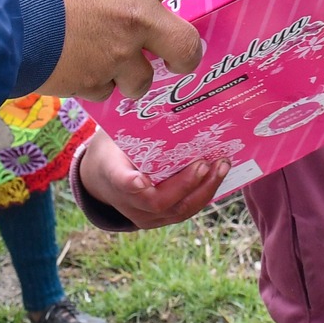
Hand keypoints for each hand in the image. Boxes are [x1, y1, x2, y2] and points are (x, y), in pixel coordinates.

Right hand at [24, 0, 272, 100]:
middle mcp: (135, 14)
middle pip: (185, 47)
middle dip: (186, 58)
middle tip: (178, 60)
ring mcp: (117, 52)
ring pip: (142, 78)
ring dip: (126, 73)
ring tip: (94, 56)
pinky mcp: (93, 82)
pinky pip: (104, 90)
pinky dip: (91, 83)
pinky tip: (68, 65)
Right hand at [78, 134, 227, 228]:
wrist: (101, 179)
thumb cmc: (114, 149)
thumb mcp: (114, 134)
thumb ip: (134, 127)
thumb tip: (166, 102)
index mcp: (111, 174)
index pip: (119, 180)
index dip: (129, 183)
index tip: (139, 180)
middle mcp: (127, 202)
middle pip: (157, 202)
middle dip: (185, 184)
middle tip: (204, 162)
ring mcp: (145, 216)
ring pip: (177, 211)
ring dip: (203, 189)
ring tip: (222, 166)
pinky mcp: (160, 220)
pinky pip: (184, 210)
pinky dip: (204, 193)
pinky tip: (218, 174)